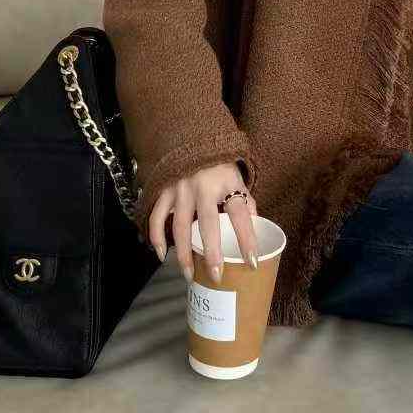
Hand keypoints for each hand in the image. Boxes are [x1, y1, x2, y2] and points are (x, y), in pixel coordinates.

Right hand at [147, 161, 258, 283]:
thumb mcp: (238, 177)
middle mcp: (203, 185)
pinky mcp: (164, 189)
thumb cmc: (220, 164)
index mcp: (227, 181)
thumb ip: (245, 201)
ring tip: (189, 276)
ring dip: (183, 253)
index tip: (252, 262)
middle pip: (208, 223)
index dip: (247, 238)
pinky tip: (161, 255)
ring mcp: (181, 188)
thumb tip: (255, 228)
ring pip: (179, 226)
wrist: (193, 136)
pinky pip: (157, 217)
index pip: (241, 213)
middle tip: (216, 276)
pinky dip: (157, 237)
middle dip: (211, 252)